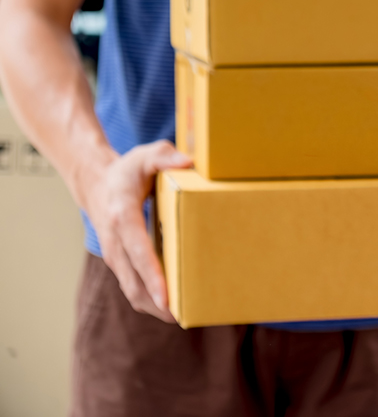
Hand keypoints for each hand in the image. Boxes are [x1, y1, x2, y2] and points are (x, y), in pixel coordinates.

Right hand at [81, 140, 191, 321]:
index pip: (138, 252)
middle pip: (133, 280)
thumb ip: (164, 155)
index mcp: (122, 217)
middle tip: (184, 317)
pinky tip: (170, 306)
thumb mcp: (145, 156)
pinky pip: (132, 285)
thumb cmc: (127, 170)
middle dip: (157, 302)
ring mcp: (114, 254)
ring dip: (153, 306)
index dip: (152, 276)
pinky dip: (149, 299)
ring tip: (182, 317)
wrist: (95, 182)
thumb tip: (187, 162)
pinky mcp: (118, 261)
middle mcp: (114, 241)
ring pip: (131, 289)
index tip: (166, 297)